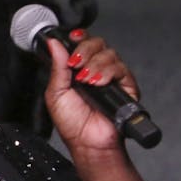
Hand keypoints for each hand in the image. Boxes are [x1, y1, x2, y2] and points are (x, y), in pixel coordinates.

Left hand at [43, 32, 138, 155]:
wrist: (88, 142)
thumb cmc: (72, 123)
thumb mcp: (56, 93)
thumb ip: (57, 67)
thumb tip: (54, 44)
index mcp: (78, 70)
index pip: (83, 44)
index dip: (80, 37)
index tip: (73, 37)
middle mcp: (96, 70)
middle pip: (98, 44)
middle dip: (85, 49)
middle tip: (75, 64)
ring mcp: (112, 77)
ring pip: (109, 54)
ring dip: (94, 65)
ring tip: (85, 81)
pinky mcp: (126, 86)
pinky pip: (121, 68)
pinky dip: (107, 72)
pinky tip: (97, 83)